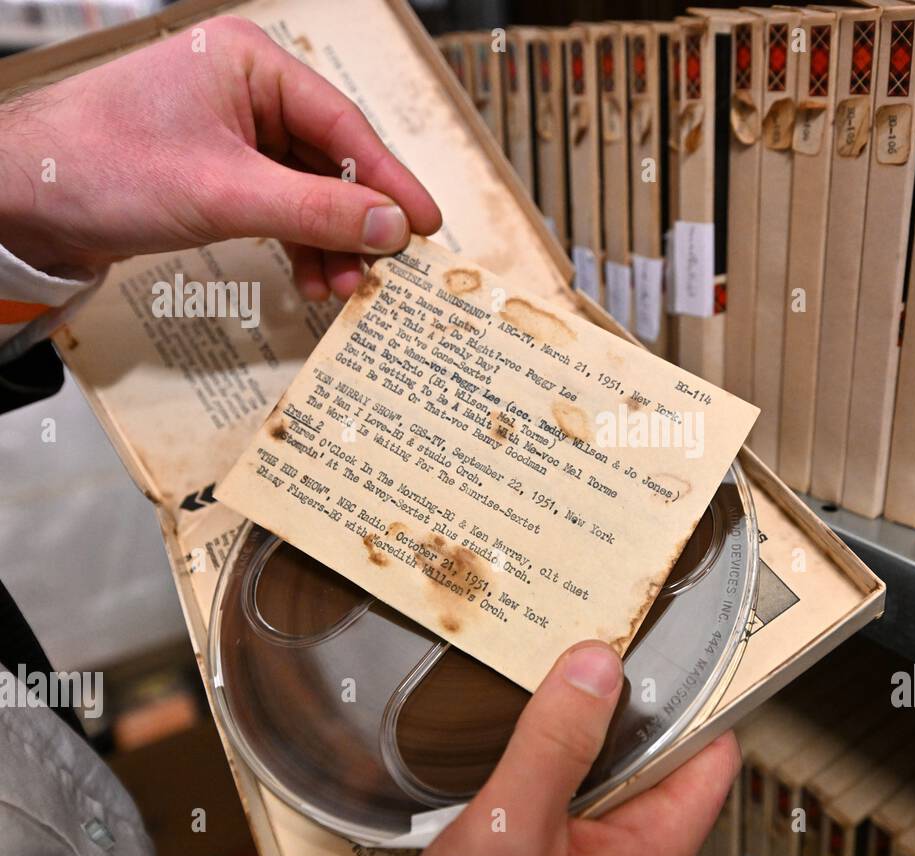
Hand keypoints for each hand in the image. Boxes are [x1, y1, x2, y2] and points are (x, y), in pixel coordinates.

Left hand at [0, 15, 438, 300]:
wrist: (17, 201)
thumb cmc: (98, 169)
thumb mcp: (225, 193)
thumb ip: (317, 209)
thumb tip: (392, 225)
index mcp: (249, 64)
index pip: (344, 125)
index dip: (391, 180)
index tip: (427, 224)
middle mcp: (245, 89)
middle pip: (332, 159)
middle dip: (355, 222)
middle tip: (382, 268)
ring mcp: (231, 130)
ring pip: (308, 189)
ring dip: (329, 241)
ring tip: (343, 287)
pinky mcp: (216, 169)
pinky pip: (279, 205)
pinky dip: (299, 242)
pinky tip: (312, 277)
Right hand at [418, 641, 740, 855]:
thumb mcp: (514, 829)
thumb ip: (554, 747)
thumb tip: (594, 667)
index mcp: (653, 845)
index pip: (710, 749)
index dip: (703, 689)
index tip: (684, 636)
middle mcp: (630, 846)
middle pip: (651, 746)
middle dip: (620, 695)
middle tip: (593, 634)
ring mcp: (590, 848)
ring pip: (600, 764)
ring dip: (573, 722)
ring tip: (547, 668)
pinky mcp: (549, 848)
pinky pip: (560, 784)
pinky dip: (541, 749)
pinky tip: (513, 726)